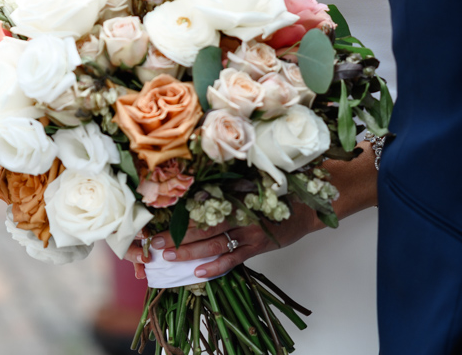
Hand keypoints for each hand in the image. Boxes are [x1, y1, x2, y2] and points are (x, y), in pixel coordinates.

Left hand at [124, 201, 321, 280]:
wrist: (305, 210)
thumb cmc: (276, 196)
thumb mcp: (251, 187)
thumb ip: (227, 191)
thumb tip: (198, 194)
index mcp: (236, 198)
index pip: (203, 207)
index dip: (180, 215)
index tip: (160, 220)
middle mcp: (240, 215)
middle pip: (203, 227)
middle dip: (178, 235)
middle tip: (156, 242)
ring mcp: (248, 234)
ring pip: (214, 245)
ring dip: (190, 251)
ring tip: (170, 256)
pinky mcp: (256, 248)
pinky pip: (233, 260)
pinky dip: (216, 267)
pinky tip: (198, 273)